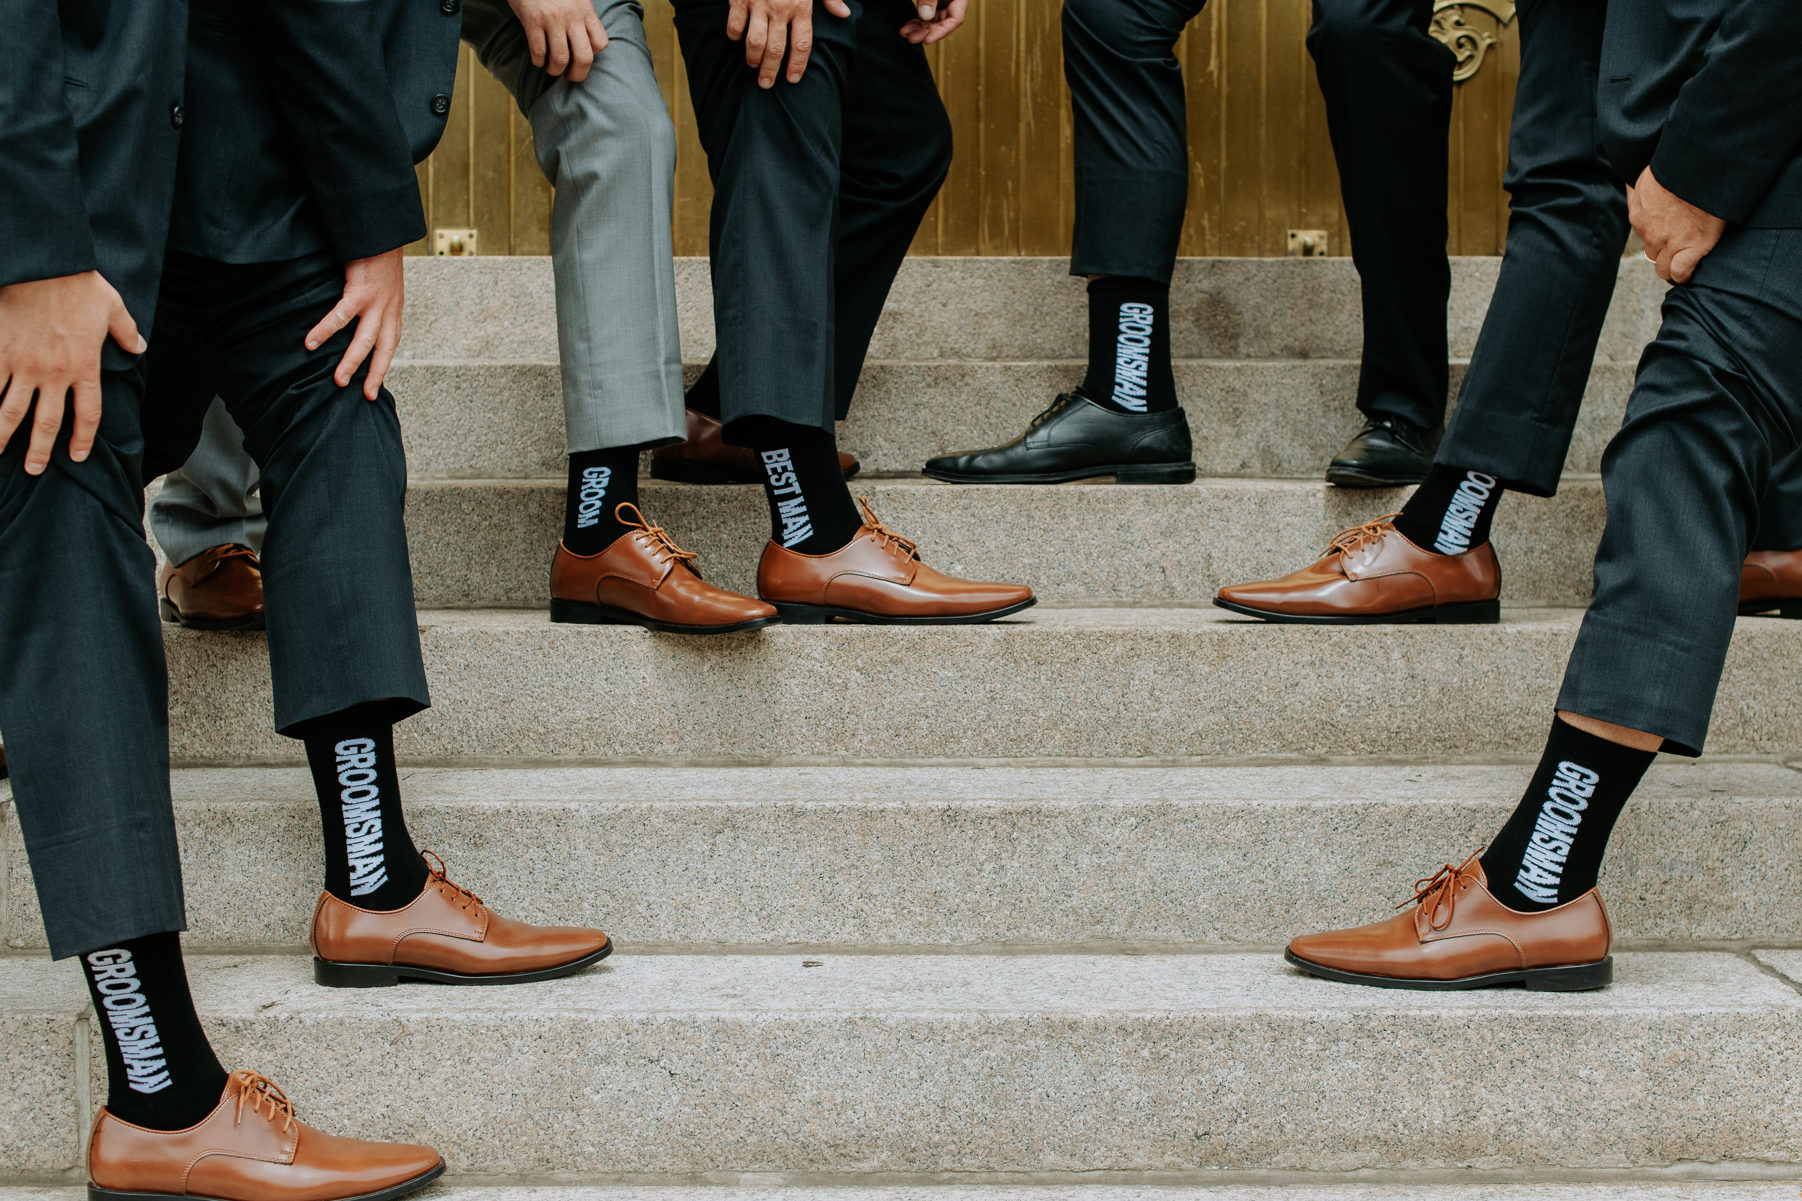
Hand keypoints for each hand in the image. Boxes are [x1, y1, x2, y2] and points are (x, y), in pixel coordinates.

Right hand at [0, 271, 142, 475]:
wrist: (44, 266)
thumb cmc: (79, 284)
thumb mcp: (113, 307)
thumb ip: (126, 331)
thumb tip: (139, 346)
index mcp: (85, 367)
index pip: (88, 414)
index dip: (82, 438)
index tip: (76, 455)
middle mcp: (55, 374)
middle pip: (47, 422)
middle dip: (40, 449)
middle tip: (35, 469)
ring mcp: (24, 365)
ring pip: (11, 411)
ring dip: (3, 436)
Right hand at [304, 248, 404, 400]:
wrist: (381, 230)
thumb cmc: (375, 255)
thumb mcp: (381, 284)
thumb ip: (371, 303)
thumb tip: (355, 318)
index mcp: (393, 311)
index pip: (390, 345)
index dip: (382, 367)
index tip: (374, 389)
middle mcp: (389, 310)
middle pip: (383, 350)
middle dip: (373, 374)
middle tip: (364, 395)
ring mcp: (376, 302)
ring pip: (364, 340)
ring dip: (350, 361)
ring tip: (338, 380)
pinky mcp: (360, 290)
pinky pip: (341, 315)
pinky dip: (326, 330)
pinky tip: (311, 342)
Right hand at [507, 0, 608, 81]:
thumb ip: (582, 16)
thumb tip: (587, 43)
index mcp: (585, 10)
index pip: (600, 44)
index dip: (592, 56)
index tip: (581, 57)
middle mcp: (572, 15)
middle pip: (584, 58)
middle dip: (577, 75)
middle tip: (570, 77)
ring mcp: (552, 18)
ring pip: (560, 59)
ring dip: (554, 70)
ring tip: (551, 69)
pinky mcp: (532, 19)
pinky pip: (538, 52)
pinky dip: (538, 61)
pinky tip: (537, 59)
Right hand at [727, 0, 849, 87]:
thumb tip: (844, 14)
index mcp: (802, 6)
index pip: (802, 45)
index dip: (797, 66)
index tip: (793, 80)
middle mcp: (781, 8)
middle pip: (776, 50)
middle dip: (770, 71)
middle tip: (766, 84)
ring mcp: (758, 4)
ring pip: (754, 42)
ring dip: (752, 58)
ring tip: (753, 66)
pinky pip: (734, 24)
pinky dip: (734, 35)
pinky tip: (736, 40)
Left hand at [901, 0, 968, 43]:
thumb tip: (925, 16)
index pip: (956, 20)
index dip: (941, 32)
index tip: (927, 41)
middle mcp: (953, 2)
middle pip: (942, 23)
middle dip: (925, 32)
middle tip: (911, 39)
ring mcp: (944, 3)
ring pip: (933, 21)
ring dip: (918, 29)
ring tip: (904, 33)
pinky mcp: (934, 3)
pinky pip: (927, 15)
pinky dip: (917, 21)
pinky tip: (907, 27)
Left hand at [1628, 166, 1725, 283]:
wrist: (1700, 167)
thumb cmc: (1677, 168)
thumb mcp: (1646, 177)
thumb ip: (1637, 191)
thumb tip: (1631, 191)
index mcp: (1638, 216)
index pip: (1644, 236)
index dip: (1657, 237)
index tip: (1668, 234)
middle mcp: (1651, 234)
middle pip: (1653, 254)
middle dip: (1664, 253)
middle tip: (1678, 249)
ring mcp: (1671, 242)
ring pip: (1664, 267)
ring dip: (1672, 266)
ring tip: (1684, 261)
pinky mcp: (1694, 246)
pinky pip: (1681, 272)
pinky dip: (1684, 274)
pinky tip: (1689, 271)